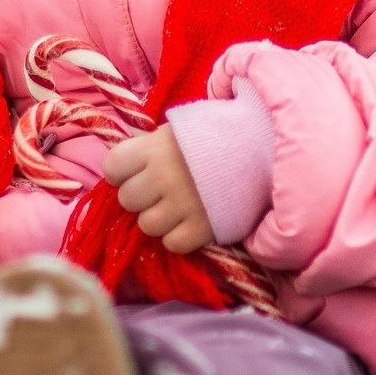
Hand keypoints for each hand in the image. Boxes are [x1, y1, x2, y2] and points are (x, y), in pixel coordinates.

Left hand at [103, 127, 214, 253]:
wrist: (263, 150)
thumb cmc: (215, 137)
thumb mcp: (178, 131)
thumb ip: (149, 149)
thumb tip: (121, 171)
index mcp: (157, 147)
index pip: (112, 167)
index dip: (121, 172)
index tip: (136, 171)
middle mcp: (165, 175)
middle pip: (128, 199)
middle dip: (141, 196)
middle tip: (161, 190)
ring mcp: (184, 203)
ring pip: (147, 225)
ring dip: (160, 219)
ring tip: (178, 207)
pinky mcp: (203, 227)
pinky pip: (173, 243)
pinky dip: (179, 236)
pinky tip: (191, 221)